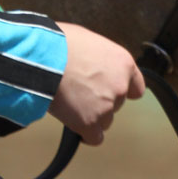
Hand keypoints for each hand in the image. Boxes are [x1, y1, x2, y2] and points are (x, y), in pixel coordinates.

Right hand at [48, 22, 144, 144]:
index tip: (109, 90)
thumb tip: (92, 65)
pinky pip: (93, 138)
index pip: (136, 88)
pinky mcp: (90, 123)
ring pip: (104, 121)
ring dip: (90, 115)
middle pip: (115, 104)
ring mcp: (106, 106)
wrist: (41, 57)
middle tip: (78, 91)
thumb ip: (98, 58)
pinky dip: (83, 132)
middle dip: (99, 100)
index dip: (121, 90)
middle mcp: (120, 86)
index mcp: (123, 63)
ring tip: (70, 101)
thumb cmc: (59, 43)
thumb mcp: (87, 41)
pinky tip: (72, 121)